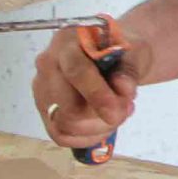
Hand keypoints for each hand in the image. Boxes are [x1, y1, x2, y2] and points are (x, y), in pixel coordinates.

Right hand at [30, 24, 149, 148]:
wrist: (115, 54)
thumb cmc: (122, 50)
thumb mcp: (135, 50)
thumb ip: (129, 68)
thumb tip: (122, 86)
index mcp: (67, 41)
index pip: (76, 72)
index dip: (97, 95)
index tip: (117, 111)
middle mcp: (47, 64)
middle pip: (68, 108)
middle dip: (102, 117)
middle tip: (126, 109)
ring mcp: (42, 89)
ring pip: (65, 126)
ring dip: (98, 128)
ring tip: (119, 113)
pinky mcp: (45, 109)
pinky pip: (61, 136)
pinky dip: (87, 137)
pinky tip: (105, 125)